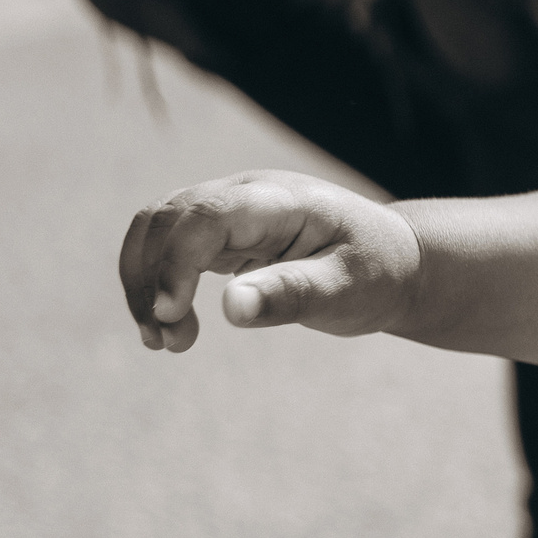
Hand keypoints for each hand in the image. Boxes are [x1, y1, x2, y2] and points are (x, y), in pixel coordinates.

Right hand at [120, 171, 419, 352]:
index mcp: (281, 201)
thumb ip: (293, 295)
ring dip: (144, 284)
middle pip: (167, 219)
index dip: (176, 261)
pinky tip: (169, 324)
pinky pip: (167, 245)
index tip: (169, 314)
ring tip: (166, 342)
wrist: (393, 260)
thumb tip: (232, 307)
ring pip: (156, 230)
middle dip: (153, 281)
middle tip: (172, 343)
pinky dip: (155, 283)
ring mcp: (230, 208)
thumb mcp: (347, 291)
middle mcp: (247, 194)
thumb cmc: (376, 273)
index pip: (207, 216)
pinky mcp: (221, 231)